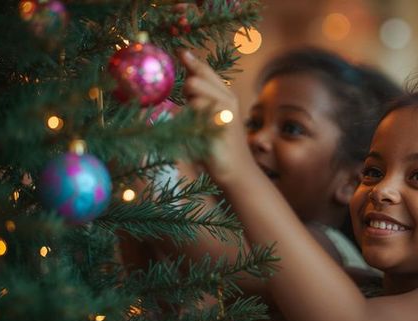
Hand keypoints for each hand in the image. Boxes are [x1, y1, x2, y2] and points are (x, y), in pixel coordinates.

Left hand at [179, 49, 252, 183]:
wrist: (238, 172)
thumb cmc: (220, 148)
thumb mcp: (211, 120)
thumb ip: (201, 100)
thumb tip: (186, 83)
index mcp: (226, 96)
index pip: (205, 71)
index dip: (191, 60)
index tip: (180, 51)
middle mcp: (228, 99)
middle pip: (193, 81)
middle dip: (186, 94)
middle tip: (192, 111)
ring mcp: (224, 111)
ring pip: (192, 97)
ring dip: (188, 112)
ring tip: (200, 129)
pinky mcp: (219, 123)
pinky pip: (193, 114)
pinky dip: (189, 125)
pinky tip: (201, 137)